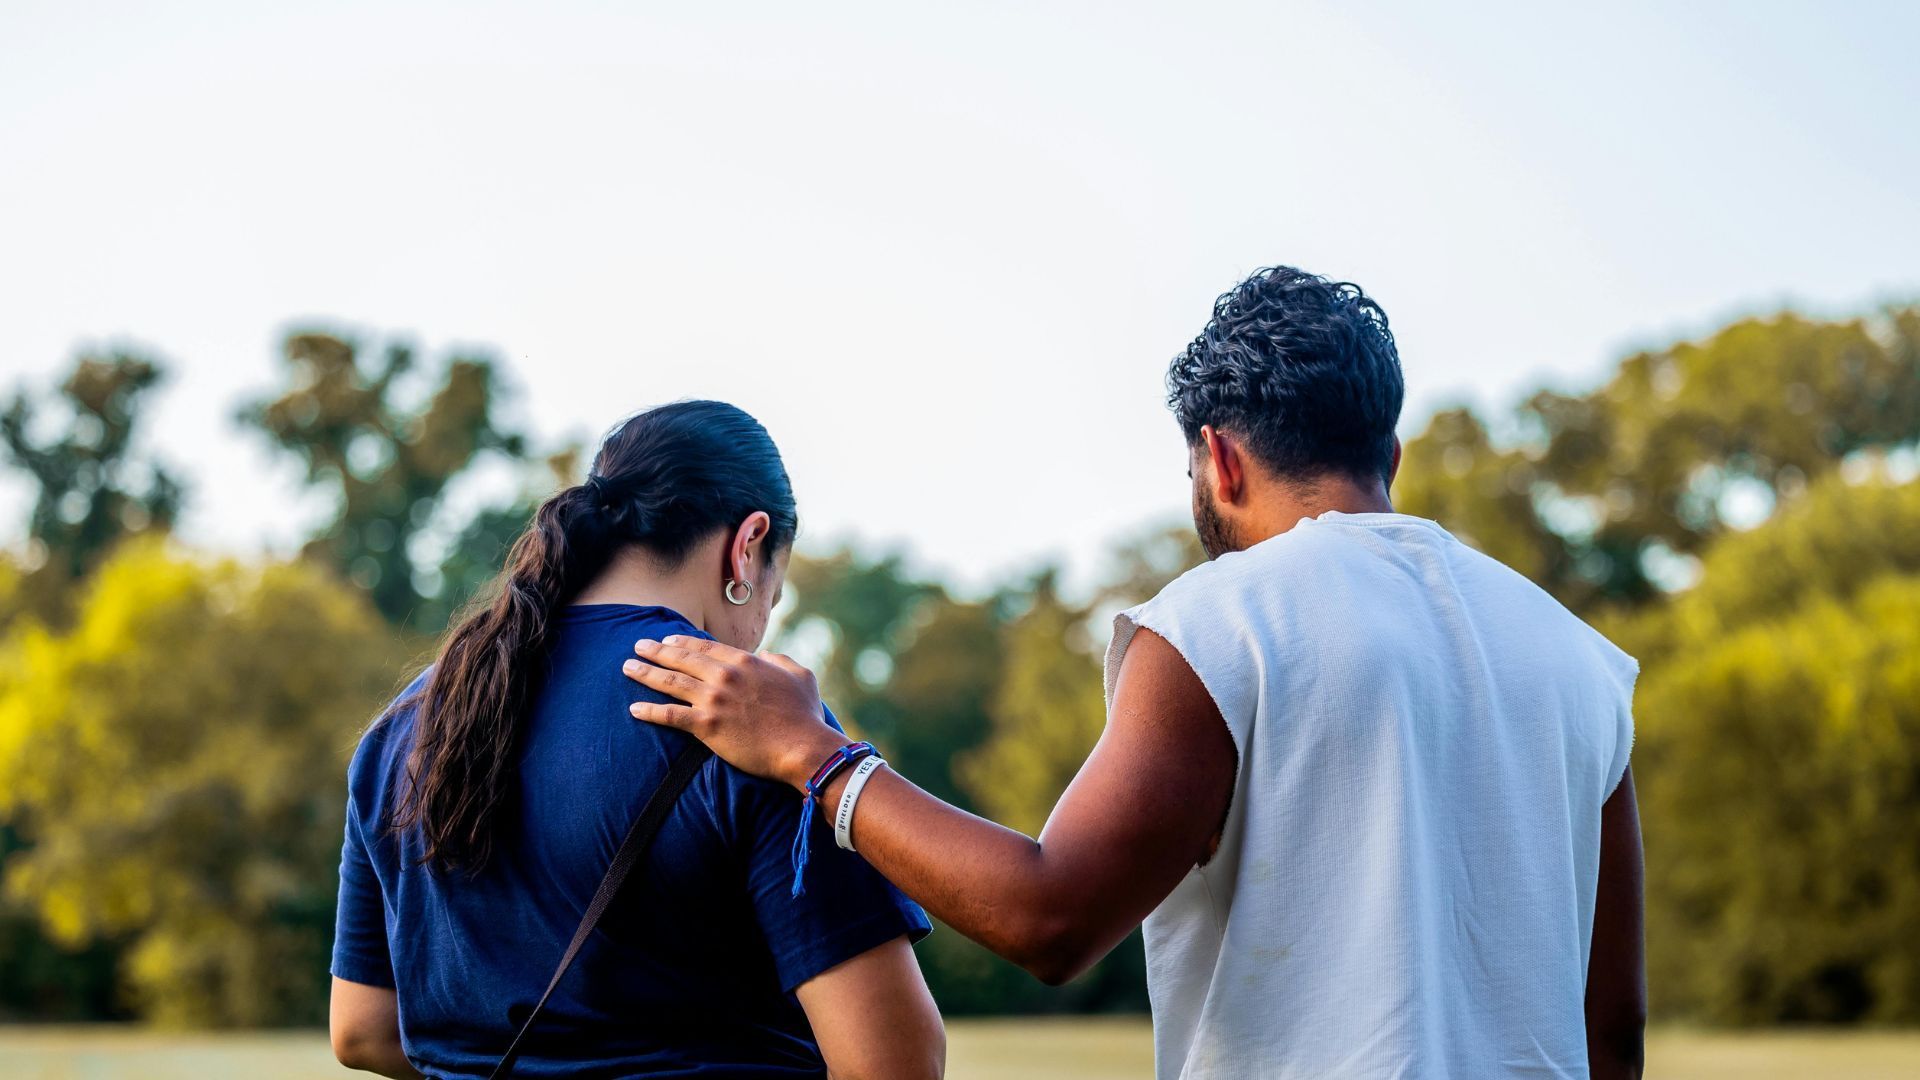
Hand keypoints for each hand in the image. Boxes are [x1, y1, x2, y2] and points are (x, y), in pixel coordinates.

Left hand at [623, 637, 847, 791]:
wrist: (802, 746)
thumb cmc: (805, 714)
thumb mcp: (800, 675)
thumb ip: (781, 660)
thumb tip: (767, 655)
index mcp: (745, 662)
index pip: (705, 648)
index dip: (682, 643)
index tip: (667, 640)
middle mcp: (724, 677)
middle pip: (682, 660)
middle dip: (656, 652)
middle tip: (638, 646)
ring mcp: (713, 700)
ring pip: (670, 683)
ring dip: (646, 674)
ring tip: (628, 668)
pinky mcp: (706, 726)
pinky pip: (671, 716)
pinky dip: (650, 711)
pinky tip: (634, 709)